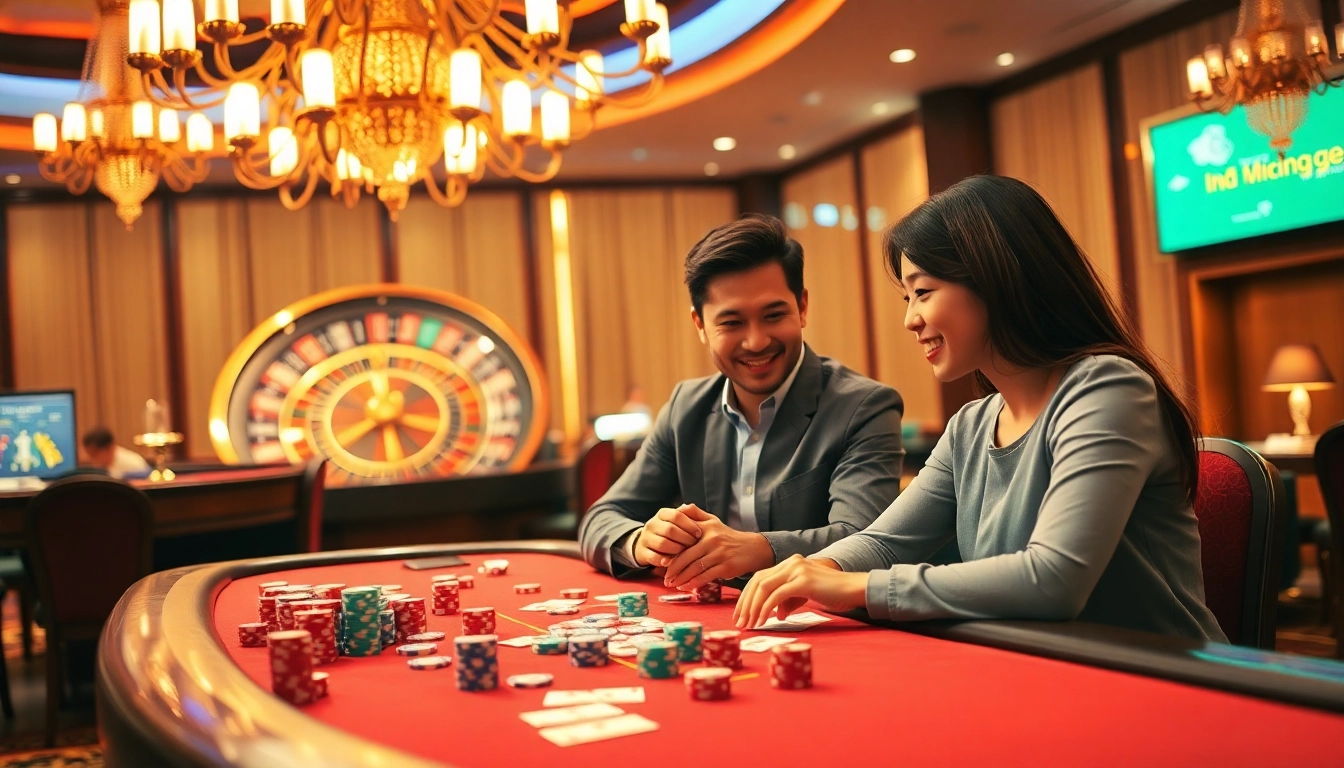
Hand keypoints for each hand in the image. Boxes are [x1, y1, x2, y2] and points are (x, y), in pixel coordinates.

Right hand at [633, 505, 704, 566]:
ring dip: (676, 550)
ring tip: (686, 554)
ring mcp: (646, 538)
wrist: (646, 543)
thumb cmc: (669, 533)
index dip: (689, 525)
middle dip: (685, 539)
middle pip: (670, 530)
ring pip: (662, 544)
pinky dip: (665, 560)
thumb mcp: (677, 522)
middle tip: (694, 545)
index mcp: (662, 514)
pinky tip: (673, 562)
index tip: (699, 533)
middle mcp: (652, 524)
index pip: (677, 515)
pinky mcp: (642, 552)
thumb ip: (687, 516)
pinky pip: (654, 557)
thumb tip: (696, 512)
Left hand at [661, 505, 774, 589]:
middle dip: (673, 570)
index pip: (682, 541)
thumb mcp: (713, 521)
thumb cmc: (729, 536)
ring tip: (672, 584)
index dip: (670, 553)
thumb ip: (696, 514)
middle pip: (686, 557)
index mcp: (706, 529)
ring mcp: (719, 554)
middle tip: (664, 578)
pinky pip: (705, 576)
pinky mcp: (726, 567)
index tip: (661, 562)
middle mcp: (712, 540)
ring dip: (681, 578)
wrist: (753, 548)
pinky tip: (685, 587)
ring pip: (694, 568)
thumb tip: (679, 507)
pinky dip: (693, 583)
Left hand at [733, 555, 868, 629]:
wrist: (854, 588)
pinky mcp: (803, 581)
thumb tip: (776, 614)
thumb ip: (789, 601)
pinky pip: (777, 595)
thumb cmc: (832, 593)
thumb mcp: (805, 595)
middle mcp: (790, 562)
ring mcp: (796, 570)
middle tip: (739, 622)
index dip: (746, 596)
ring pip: (764, 587)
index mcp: (789, 564)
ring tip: (749, 625)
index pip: (760, 577)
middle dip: (745, 603)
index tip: (740, 614)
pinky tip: (763, 621)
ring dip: (753, 608)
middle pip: (757, 581)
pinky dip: (766, 609)